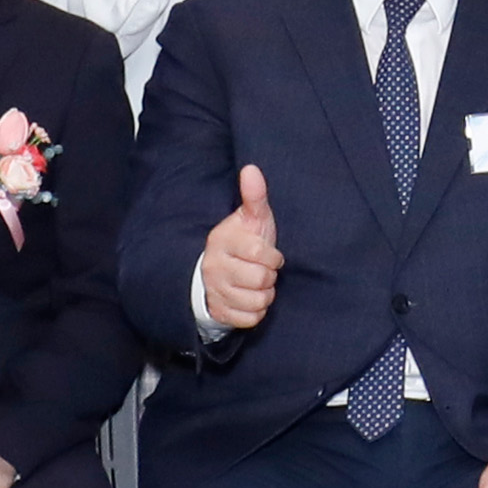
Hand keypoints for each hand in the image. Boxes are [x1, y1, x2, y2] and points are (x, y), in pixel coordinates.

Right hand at [200, 165, 282, 332]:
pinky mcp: (219, 312)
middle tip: (264, 270)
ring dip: (265, 294)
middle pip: (260, 280)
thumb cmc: (243, 241)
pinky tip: (252, 298)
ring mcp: (214, 291)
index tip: (270, 255)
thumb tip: (251, 168)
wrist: (219, 270)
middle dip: (269, 276)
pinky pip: (250, 319)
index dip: (273, 256)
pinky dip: (257, 311)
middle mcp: (214, 267)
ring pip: (257, 301)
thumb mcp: (251, 218)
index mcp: (222, 241)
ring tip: (258, 284)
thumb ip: (254, 196)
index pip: (260, 254)